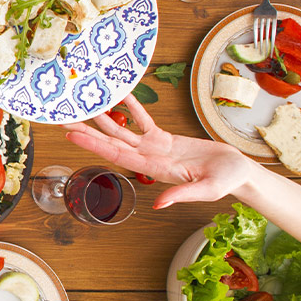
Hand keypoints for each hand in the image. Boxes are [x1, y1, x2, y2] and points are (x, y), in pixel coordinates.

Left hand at [62, 95, 258, 209]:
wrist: (237, 172)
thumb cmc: (225, 181)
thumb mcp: (207, 190)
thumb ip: (182, 195)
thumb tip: (159, 204)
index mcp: (154, 169)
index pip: (117, 156)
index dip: (94, 144)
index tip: (71, 135)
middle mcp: (147, 158)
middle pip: (111, 142)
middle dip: (87, 131)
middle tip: (63, 118)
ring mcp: (154, 148)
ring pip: (122, 131)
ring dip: (103, 118)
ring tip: (84, 105)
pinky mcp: (164, 139)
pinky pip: (143, 121)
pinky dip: (131, 108)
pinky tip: (119, 96)